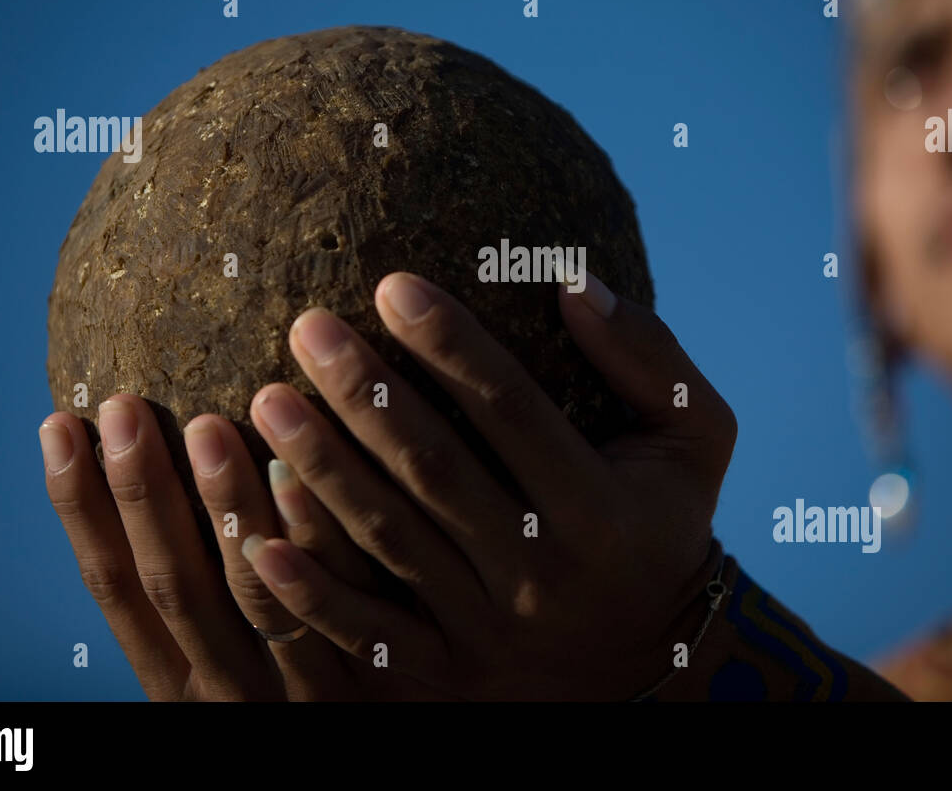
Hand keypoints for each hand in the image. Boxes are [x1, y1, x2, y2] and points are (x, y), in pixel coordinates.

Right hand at [40, 394, 447, 699]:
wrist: (388, 756)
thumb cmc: (302, 691)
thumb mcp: (234, 658)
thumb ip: (208, 586)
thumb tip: (162, 472)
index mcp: (178, 679)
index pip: (114, 589)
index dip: (81, 511)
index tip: (61, 427)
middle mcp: (225, 689)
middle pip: (172, 584)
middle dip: (141, 494)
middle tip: (123, 409)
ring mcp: (297, 690)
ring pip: (252, 590)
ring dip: (224, 507)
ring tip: (206, 425)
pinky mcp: (370, 684)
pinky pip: (342, 605)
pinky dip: (313, 541)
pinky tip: (299, 476)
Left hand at [241, 268, 736, 699]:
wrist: (654, 664)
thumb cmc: (666, 523)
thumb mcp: (695, 436)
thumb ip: (646, 356)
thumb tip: (572, 279)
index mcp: (600, 508)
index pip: (513, 412)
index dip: (452, 346)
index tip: (391, 285)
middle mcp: (541, 572)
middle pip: (437, 471)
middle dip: (366, 396)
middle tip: (307, 328)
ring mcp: (490, 631)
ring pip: (392, 544)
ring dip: (323, 472)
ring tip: (266, 401)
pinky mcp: (449, 673)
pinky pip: (370, 636)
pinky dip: (311, 594)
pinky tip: (256, 540)